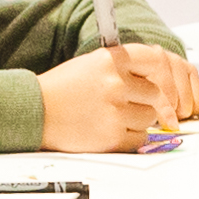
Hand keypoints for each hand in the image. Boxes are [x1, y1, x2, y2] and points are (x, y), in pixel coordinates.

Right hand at [37, 43, 198, 150]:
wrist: (35, 111)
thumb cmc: (63, 88)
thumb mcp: (94, 64)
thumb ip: (126, 68)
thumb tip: (162, 80)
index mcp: (111, 60)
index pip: (155, 60)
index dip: (162, 74)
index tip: (163, 84)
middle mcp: (115, 83)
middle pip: (156, 95)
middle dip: (148, 102)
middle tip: (130, 104)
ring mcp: (115, 111)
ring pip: (150, 118)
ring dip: (138, 120)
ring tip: (113, 116)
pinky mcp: (112, 136)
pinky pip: (140, 138)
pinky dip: (130, 137)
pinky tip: (110, 129)